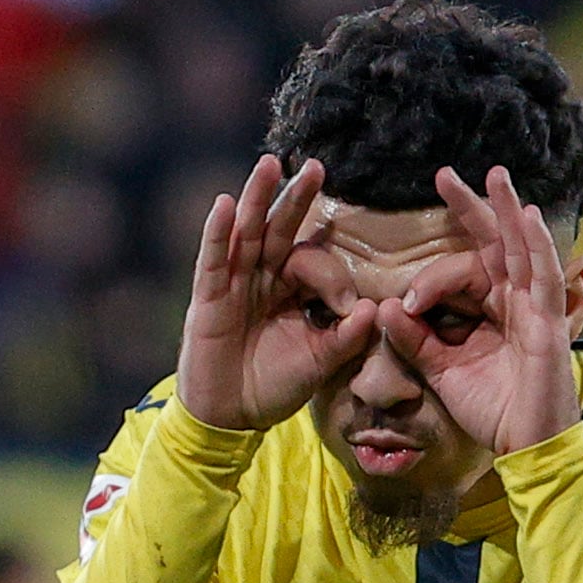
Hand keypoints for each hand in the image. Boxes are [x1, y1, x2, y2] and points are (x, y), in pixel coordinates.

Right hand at [173, 154, 377, 431]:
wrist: (231, 417)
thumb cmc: (274, 386)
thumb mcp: (320, 362)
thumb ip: (347, 337)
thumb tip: (374, 309)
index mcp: (290, 288)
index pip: (312, 261)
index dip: (331, 279)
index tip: (344, 307)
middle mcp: (262, 277)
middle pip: (280, 229)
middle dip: (297, 197)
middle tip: (316, 166)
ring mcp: (233, 284)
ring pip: (247, 233)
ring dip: (258, 198)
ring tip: (269, 164)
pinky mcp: (208, 299)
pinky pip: (213, 260)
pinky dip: (218, 233)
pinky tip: (226, 204)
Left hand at [387, 165, 582, 453]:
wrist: (524, 446)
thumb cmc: (491, 410)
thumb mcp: (442, 370)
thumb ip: (415, 340)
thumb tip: (385, 307)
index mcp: (491, 310)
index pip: (463, 270)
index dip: (431, 276)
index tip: (405, 300)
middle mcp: (515, 301)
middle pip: (494, 244)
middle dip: (473, 207)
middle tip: (445, 174)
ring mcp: (535, 309)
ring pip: (522, 249)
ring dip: (508, 211)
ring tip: (496, 176)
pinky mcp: (549, 323)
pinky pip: (544, 276)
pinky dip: (536, 245)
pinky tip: (525, 216)